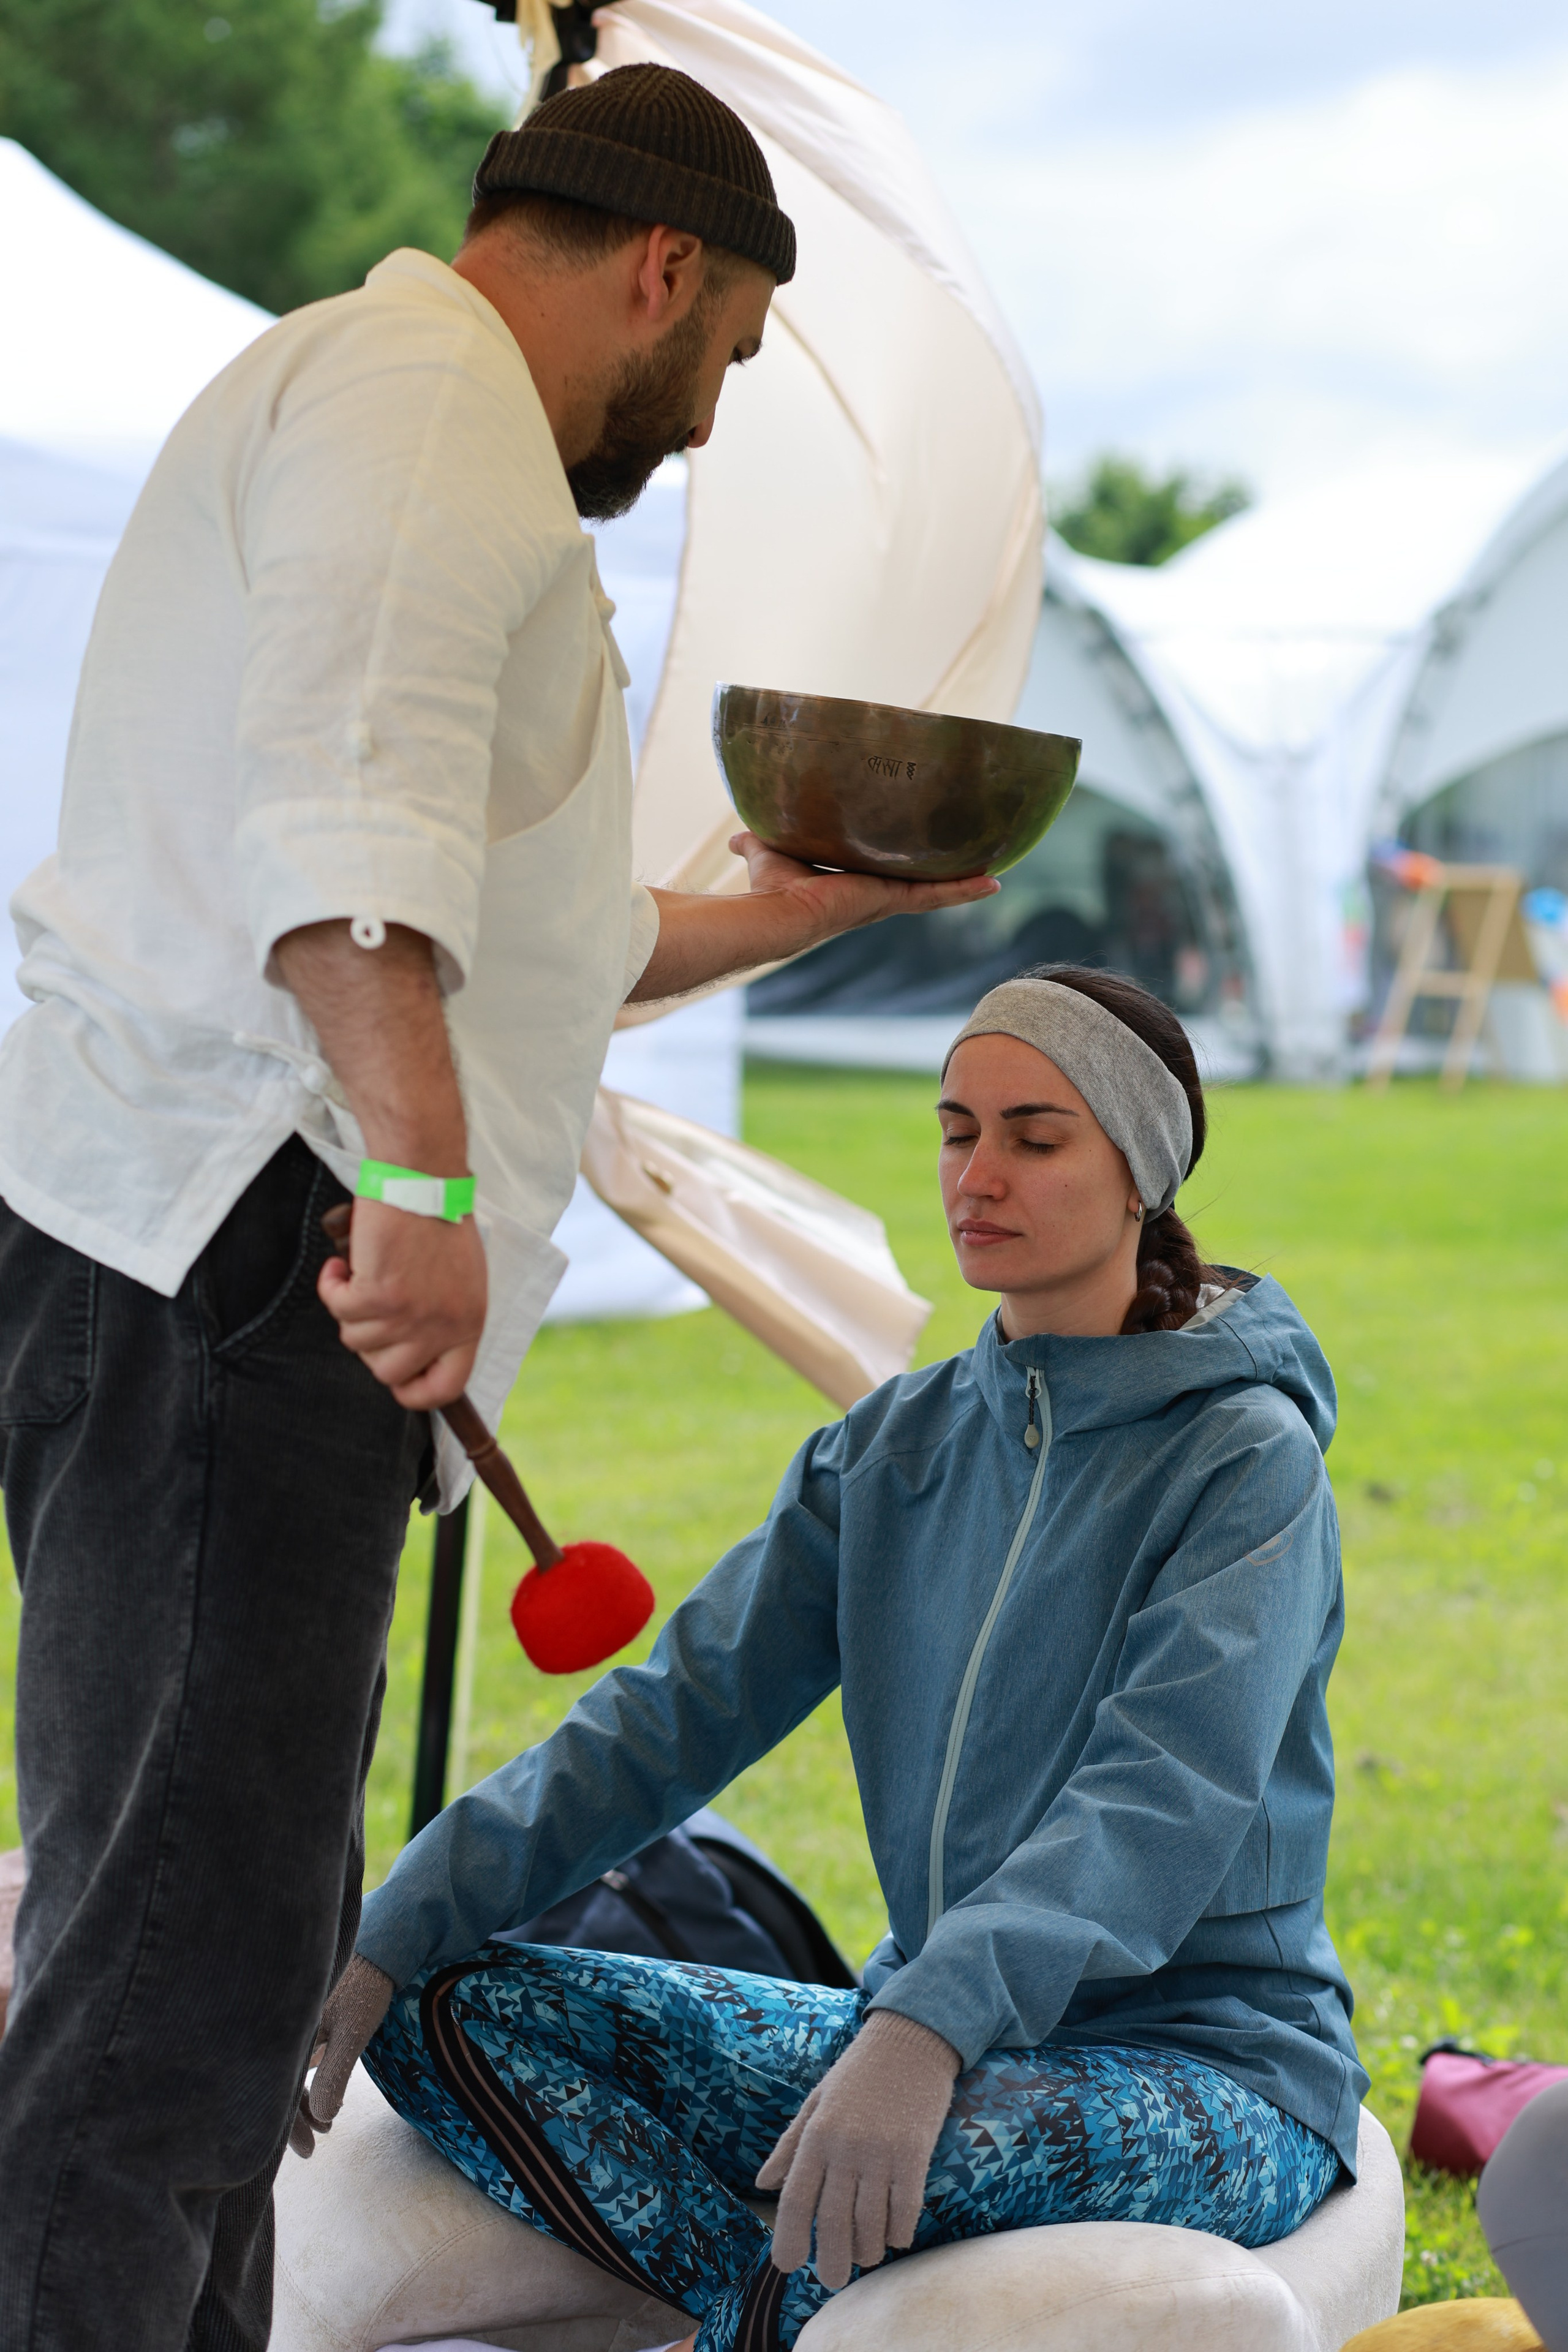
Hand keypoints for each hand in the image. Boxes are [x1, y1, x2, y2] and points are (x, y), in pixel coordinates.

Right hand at [289, 1952, 394, 2158]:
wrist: (382, 1949)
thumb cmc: (366, 1988)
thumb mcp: (352, 2034)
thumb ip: (334, 2075)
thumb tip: (322, 2117)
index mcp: (284, 2032)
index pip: (275, 2090)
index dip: (286, 2126)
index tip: (305, 2152)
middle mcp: (282, 2030)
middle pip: (276, 2083)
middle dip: (292, 2119)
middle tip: (313, 2148)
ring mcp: (293, 2025)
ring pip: (287, 2074)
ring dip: (302, 2102)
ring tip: (325, 2126)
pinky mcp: (306, 2022)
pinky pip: (297, 2060)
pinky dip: (307, 2082)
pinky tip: (322, 2097)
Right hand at [319, 1197, 486, 1409]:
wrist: (423, 1177)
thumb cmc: (438, 1222)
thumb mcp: (460, 1282)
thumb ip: (442, 1320)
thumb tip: (411, 1354)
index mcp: (469, 1324)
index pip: (445, 1388)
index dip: (414, 1392)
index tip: (396, 1375)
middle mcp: (442, 1325)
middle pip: (388, 1372)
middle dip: (370, 1344)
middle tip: (371, 1306)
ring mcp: (410, 1314)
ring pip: (355, 1340)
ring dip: (349, 1308)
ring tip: (362, 1272)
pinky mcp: (379, 1293)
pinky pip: (337, 1309)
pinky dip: (332, 1285)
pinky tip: (342, 1264)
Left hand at [728, 830, 1000, 944]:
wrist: (773, 914)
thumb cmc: (768, 889)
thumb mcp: (769, 853)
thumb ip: (758, 843)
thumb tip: (737, 838)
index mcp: (851, 887)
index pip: (884, 875)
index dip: (903, 866)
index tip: (922, 857)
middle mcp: (873, 897)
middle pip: (916, 883)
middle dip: (943, 874)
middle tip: (972, 861)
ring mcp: (886, 901)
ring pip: (934, 889)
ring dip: (963, 882)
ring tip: (995, 871)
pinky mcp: (892, 900)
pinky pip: (936, 894)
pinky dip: (964, 889)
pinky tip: (993, 882)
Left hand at [756, 2010, 959, 2288]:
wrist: (910, 2039)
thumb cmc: (858, 2072)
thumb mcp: (816, 2101)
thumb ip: (790, 2145)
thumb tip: (763, 2183)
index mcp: (816, 2135)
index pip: (795, 2198)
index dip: (788, 2237)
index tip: (787, 2266)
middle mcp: (845, 2147)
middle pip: (832, 2220)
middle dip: (830, 2258)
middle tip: (832, 2279)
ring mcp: (881, 2152)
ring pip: (870, 2221)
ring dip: (867, 2249)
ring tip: (864, 2257)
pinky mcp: (915, 2153)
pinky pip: (905, 2208)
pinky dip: (899, 2231)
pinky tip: (895, 2238)